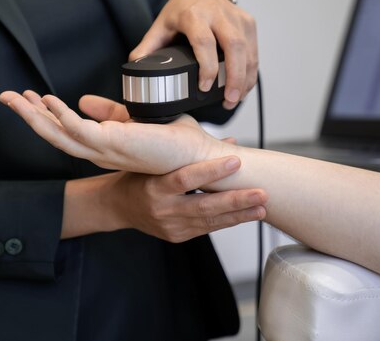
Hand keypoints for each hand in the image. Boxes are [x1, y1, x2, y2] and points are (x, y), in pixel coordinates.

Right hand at [0, 91, 215, 174]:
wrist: (198, 157)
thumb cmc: (173, 141)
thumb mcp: (134, 119)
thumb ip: (109, 111)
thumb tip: (84, 100)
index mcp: (101, 145)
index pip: (63, 129)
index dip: (43, 114)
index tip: (28, 96)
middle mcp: (98, 151)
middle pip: (52, 133)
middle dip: (27, 115)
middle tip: (5, 96)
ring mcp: (103, 151)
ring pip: (58, 134)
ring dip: (34, 115)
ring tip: (14, 97)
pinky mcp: (113, 145)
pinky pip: (79, 130)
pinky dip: (61, 115)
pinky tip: (48, 101)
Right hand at [94, 155, 266, 242]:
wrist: (118, 206)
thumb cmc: (138, 177)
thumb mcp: (155, 161)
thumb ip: (190, 153)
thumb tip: (230, 142)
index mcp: (154, 187)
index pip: (185, 178)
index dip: (211, 170)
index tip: (235, 161)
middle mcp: (162, 209)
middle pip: (203, 206)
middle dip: (235, 200)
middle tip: (260, 193)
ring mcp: (170, 226)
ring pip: (209, 221)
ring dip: (238, 215)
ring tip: (261, 207)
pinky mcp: (177, 236)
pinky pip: (206, 229)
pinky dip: (227, 221)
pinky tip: (245, 215)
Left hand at [130, 0, 257, 109]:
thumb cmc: (179, 12)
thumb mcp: (159, 27)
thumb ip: (146, 49)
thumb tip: (136, 71)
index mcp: (193, 14)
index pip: (204, 41)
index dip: (207, 66)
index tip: (204, 87)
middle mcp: (217, 12)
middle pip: (233, 46)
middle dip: (234, 76)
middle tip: (228, 100)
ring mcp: (235, 16)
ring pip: (248, 49)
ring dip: (245, 78)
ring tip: (235, 100)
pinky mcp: (247, 22)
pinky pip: (254, 50)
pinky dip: (251, 71)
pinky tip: (243, 87)